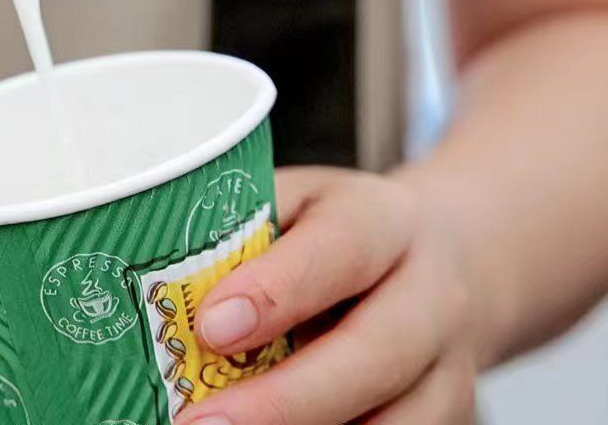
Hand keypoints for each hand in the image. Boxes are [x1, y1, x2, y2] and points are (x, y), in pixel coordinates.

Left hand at [182, 168, 492, 424]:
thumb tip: (155, 283)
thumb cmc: (339, 232)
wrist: (447, 259)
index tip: (212, 325)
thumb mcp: (297, 203)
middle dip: (285, 400)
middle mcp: (432, 297)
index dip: (278, 290)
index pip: (342, 249)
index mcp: (386, 222)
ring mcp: (450, 368)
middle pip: (374, 355)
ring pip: (397, 421)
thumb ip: (243, 233)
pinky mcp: (451, 417)